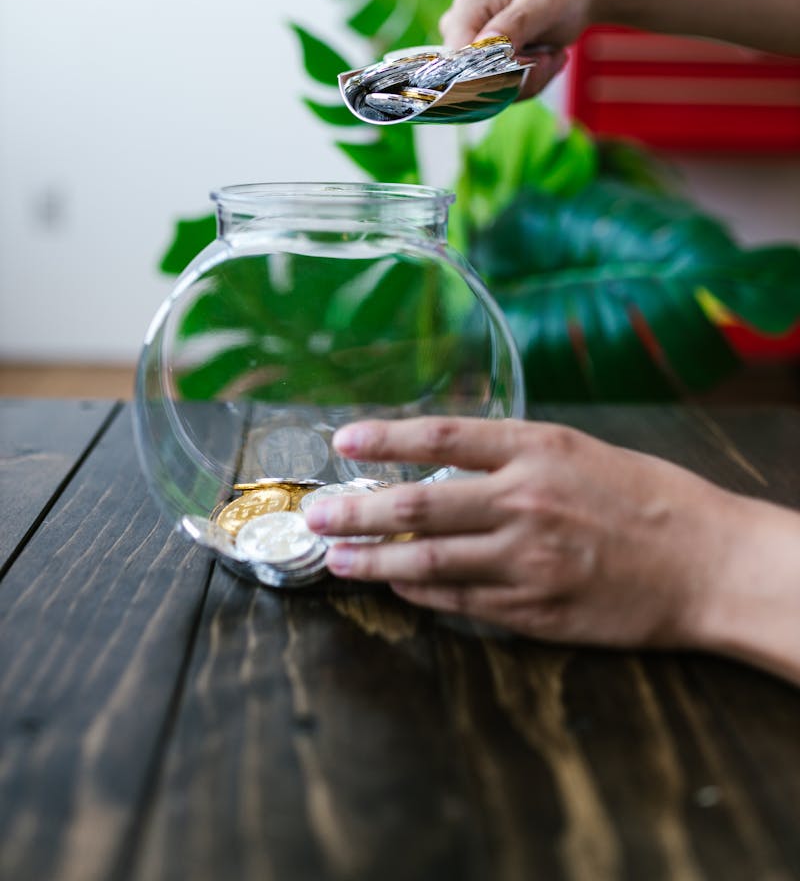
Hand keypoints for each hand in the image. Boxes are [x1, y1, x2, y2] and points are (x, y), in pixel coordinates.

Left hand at [306, 416, 738, 649]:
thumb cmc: (648, 499)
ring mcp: (526, 560)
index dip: (386, 437)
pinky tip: (395, 586)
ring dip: (372, 561)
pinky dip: (420, 594)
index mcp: (538, 450)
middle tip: (317, 514)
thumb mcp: (581, 452)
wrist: (707, 563)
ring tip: (335, 559)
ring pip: (427, 561)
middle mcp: (524, 500)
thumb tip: (440, 464)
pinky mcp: (533, 610)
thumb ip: (513, 457)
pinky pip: (459, 603)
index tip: (344, 439)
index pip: (443, 435)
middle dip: (356, 510)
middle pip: (419, 503)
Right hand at [439, 0, 598, 95]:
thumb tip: (483, 46)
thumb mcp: (539, 3)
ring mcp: (476, 54)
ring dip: (531, 79)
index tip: (528, 62)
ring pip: (493, 92)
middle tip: (549, 56)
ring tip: (552, 54)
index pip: (457, 59)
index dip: (488, 72)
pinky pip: (506, 93)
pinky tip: (548, 59)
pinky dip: (533, 81)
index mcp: (466, 11)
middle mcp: (463, 35)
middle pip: (475, 81)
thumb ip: (512, 24)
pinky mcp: (491, 69)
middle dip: (518, 77)